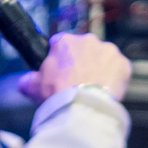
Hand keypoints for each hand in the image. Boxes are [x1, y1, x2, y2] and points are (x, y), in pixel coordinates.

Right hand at [16, 32, 131, 102]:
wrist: (84, 106)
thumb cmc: (59, 94)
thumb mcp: (33, 87)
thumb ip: (28, 80)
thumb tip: (25, 81)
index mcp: (64, 42)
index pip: (61, 44)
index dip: (61, 59)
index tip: (62, 71)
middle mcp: (88, 40)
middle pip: (84, 50)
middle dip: (82, 63)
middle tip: (78, 81)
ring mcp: (108, 50)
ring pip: (103, 58)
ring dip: (99, 68)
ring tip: (93, 87)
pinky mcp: (123, 63)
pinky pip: (119, 69)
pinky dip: (114, 77)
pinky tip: (106, 89)